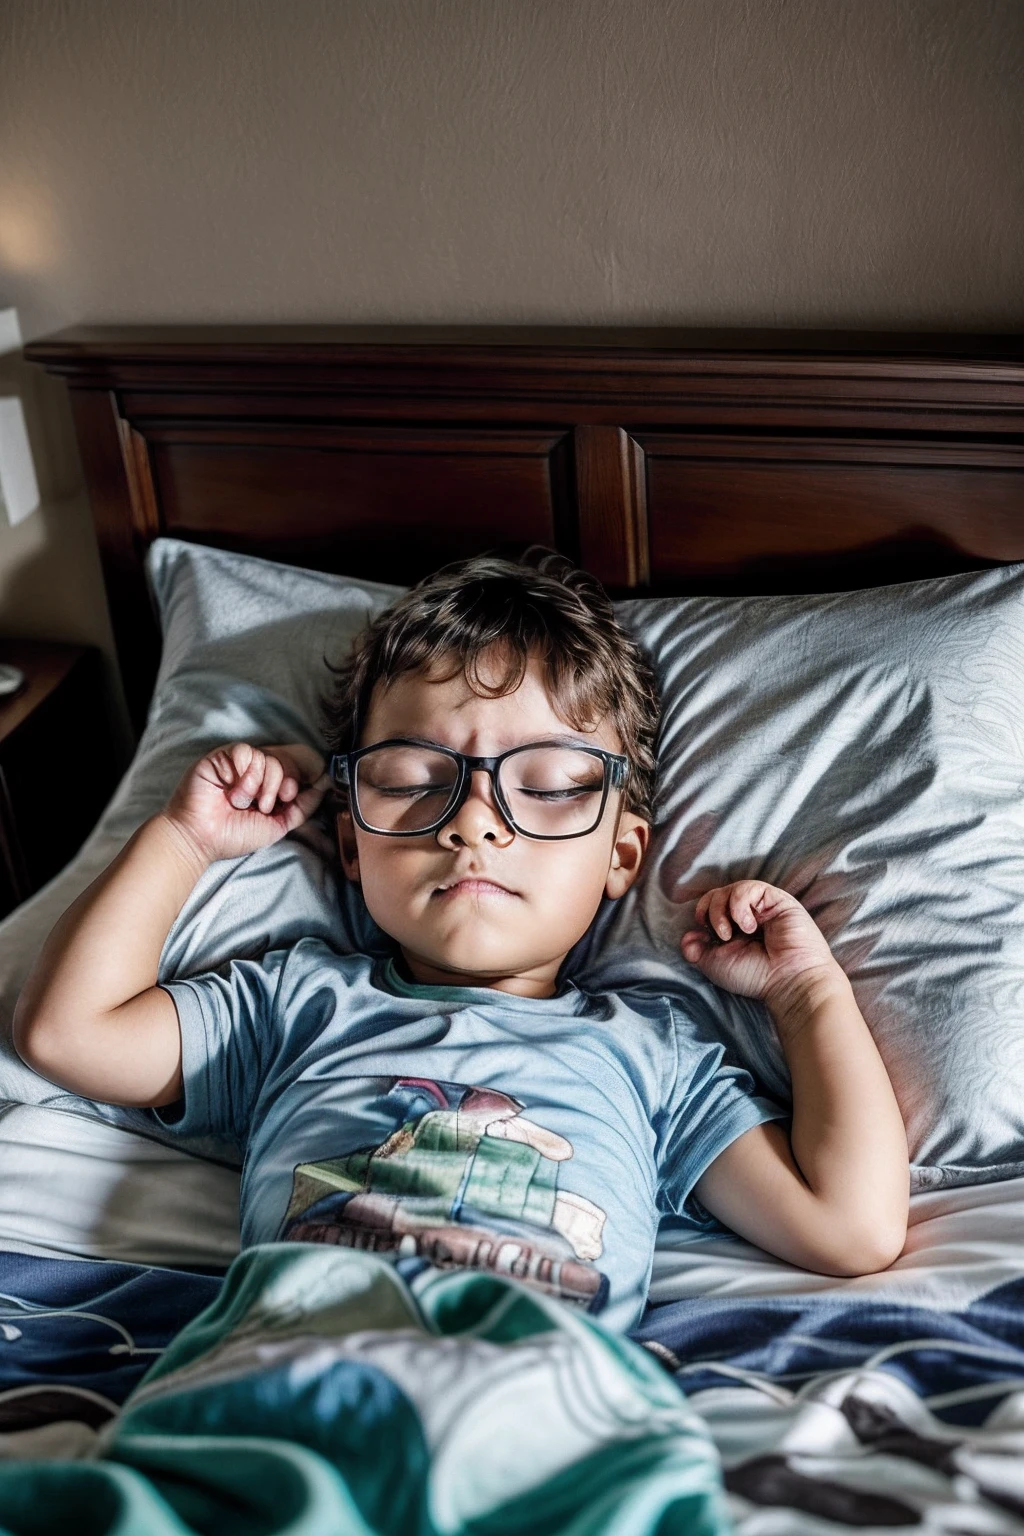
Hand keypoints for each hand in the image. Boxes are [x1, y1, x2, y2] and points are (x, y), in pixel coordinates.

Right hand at [162, 742, 329, 866]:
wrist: (201, 838)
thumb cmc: (234, 834)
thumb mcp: (279, 824)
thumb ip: (303, 806)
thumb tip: (325, 783)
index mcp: (271, 785)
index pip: (297, 767)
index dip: (298, 779)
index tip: (288, 798)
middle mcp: (256, 771)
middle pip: (286, 761)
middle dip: (280, 786)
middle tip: (264, 805)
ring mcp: (239, 763)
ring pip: (268, 758)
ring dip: (258, 787)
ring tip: (240, 803)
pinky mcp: (222, 757)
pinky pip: (246, 752)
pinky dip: (243, 775)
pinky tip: (231, 790)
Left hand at [681, 880, 842, 1017]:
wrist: (788, 982)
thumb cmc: (756, 976)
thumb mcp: (715, 965)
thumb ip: (696, 950)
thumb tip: (686, 937)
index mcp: (735, 929)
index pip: (710, 906)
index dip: (702, 914)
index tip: (704, 934)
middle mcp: (748, 915)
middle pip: (718, 894)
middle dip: (709, 910)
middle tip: (720, 934)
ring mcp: (763, 907)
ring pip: (730, 888)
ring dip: (721, 909)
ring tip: (730, 933)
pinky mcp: (777, 900)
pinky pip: (749, 888)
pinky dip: (739, 905)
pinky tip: (749, 925)